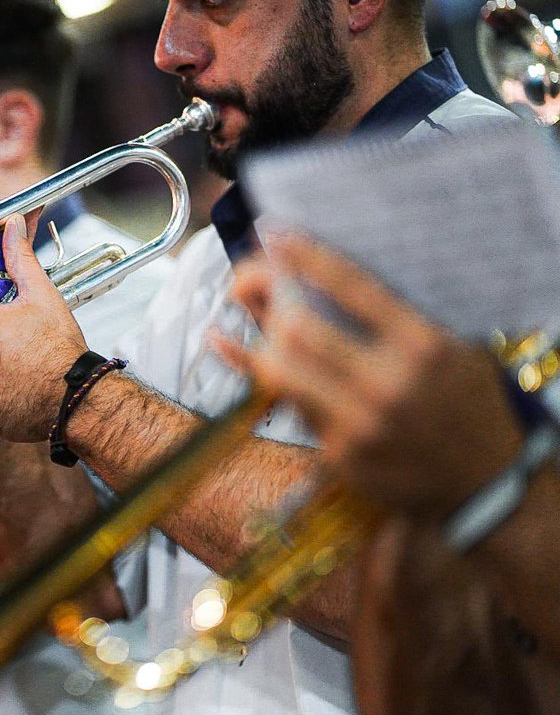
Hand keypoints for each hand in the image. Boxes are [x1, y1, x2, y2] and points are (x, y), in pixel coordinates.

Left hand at [215, 235, 523, 517]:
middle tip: (245, 280)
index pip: (354, 288)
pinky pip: (286, 405)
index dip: (306, 256)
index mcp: (423, 345)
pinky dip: (257, 372)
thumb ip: (389, 318)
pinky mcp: (340, 456)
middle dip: (263, 297)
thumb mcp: (448, 346)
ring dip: (256, 335)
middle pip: (299, 330)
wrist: (487, 480)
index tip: (274, 234)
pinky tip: (228, 346)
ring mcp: (360, 425)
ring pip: (278, 371)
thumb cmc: (461, 399)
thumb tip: (311, 277)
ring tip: (245, 310)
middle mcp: (389, 385)